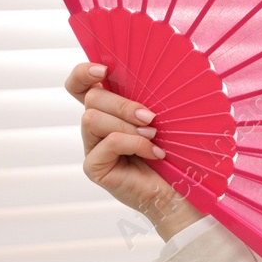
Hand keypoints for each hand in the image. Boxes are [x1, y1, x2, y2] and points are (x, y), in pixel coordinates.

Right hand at [64, 62, 204, 240]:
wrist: (182, 191)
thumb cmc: (177, 152)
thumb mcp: (163, 117)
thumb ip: (147, 97)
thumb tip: (149, 73)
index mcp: (109, 110)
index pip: (79, 85)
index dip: (83, 73)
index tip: (104, 70)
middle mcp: (96, 127)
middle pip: (90, 98)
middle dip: (122, 103)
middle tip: (150, 117)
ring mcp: (93, 147)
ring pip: (92, 118)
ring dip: (127, 125)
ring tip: (153, 137)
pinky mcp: (94, 167)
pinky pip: (109, 143)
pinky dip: (135, 144)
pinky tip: (154, 153)